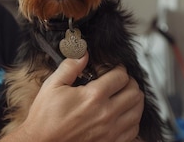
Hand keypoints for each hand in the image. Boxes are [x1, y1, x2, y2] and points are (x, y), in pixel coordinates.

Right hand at [2, 53, 143, 141]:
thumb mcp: (52, 86)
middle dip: (129, 82)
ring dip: (134, 100)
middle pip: (134, 93)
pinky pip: (133, 129)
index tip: (115, 69)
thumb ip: (70, 67)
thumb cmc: (45, 117)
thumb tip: (82, 54)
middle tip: (121, 80)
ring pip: (138, 111)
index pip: (121, 77)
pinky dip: (132, 119)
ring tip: (125, 95)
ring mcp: (111, 131)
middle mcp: (106, 114)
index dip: (119, 69)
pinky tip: (123, 114)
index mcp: (93, 96)